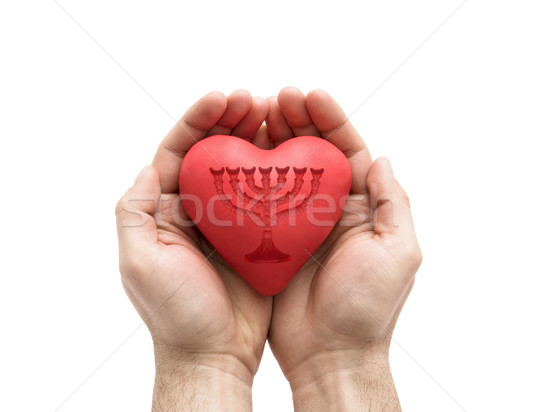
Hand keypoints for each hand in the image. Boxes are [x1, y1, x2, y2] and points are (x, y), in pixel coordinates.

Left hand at [115, 90, 271, 410]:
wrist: (214, 354)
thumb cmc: (175, 314)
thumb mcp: (139, 262)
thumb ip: (134, 212)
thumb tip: (148, 167)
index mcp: (163, 209)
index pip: (178, 151)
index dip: (198, 120)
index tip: (222, 98)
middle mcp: (195, 209)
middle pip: (212, 152)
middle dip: (230, 120)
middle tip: (255, 99)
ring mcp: (227, 221)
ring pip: (242, 168)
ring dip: (256, 138)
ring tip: (277, 113)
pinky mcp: (256, 236)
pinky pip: (267, 196)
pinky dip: (278, 172)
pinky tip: (293, 153)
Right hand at [266, 87, 421, 409]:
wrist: (330, 355)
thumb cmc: (367, 308)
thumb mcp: (398, 253)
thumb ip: (392, 204)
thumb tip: (381, 158)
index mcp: (362, 207)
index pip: (346, 151)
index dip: (330, 120)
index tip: (309, 95)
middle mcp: (330, 209)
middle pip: (312, 153)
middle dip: (296, 120)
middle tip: (275, 98)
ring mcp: (298, 224)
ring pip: (283, 171)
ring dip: (271, 140)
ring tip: (253, 113)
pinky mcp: (271, 241)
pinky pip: (258, 201)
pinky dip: (249, 177)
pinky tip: (235, 155)